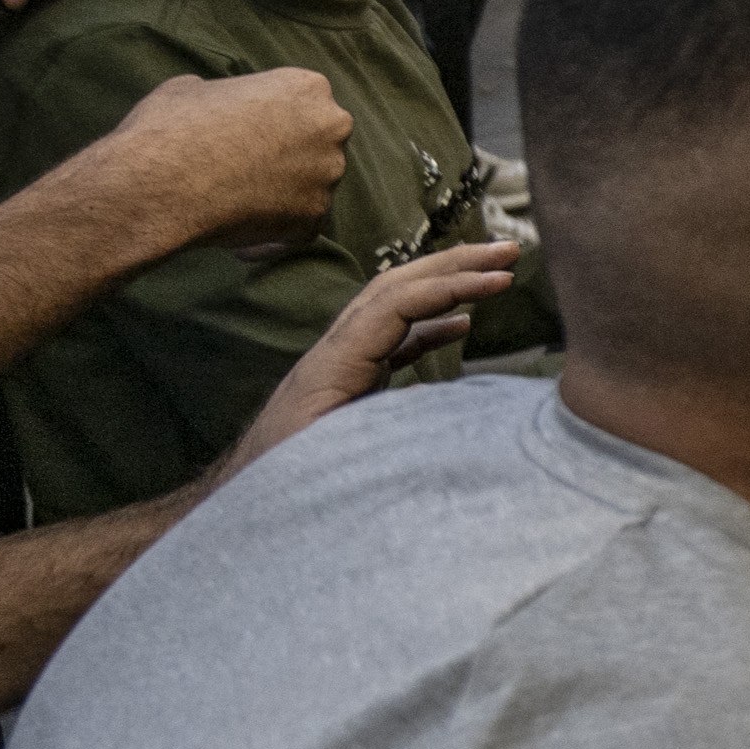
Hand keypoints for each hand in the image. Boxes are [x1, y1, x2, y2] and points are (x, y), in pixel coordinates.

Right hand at [73, 65, 350, 255]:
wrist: (158, 183)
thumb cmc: (168, 129)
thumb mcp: (188, 89)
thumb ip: (221, 94)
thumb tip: (217, 104)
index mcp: (306, 87)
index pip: (299, 105)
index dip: (271, 122)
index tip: (244, 135)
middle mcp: (330, 126)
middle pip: (314, 144)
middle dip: (286, 158)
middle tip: (244, 172)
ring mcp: (328, 173)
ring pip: (310, 188)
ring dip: (279, 198)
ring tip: (233, 207)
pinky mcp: (315, 216)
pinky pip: (300, 230)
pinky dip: (271, 238)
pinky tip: (237, 244)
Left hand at [211, 237, 519, 483]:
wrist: (243, 496)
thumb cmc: (281, 479)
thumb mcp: (332, 456)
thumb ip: (381, 430)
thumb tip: (444, 408)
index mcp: (335, 364)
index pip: (398, 304)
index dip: (452, 288)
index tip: (502, 282)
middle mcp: (339, 352)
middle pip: (397, 287)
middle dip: (452, 264)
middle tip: (506, 251)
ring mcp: (345, 364)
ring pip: (397, 307)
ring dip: (445, 284)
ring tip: (494, 271)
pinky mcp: (352, 382)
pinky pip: (396, 341)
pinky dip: (433, 325)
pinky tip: (463, 324)